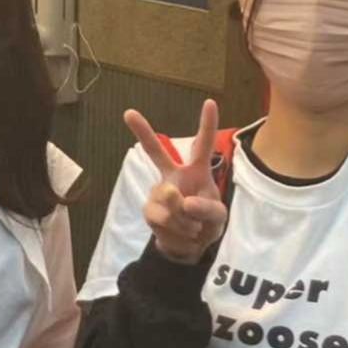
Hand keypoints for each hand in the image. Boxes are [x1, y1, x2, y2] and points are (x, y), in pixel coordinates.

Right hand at [124, 99, 227, 263]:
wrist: (190, 246)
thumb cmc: (207, 222)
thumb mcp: (218, 217)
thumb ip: (207, 209)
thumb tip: (184, 202)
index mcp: (197, 170)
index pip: (203, 145)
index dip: (207, 124)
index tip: (210, 102)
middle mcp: (174, 175)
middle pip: (156, 152)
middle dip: (143, 132)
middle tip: (129, 113)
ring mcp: (159, 191)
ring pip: (171, 200)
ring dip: (185, 219)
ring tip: (192, 226)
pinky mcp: (149, 209)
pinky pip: (162, 217)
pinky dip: (176, 228)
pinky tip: (180, 231)